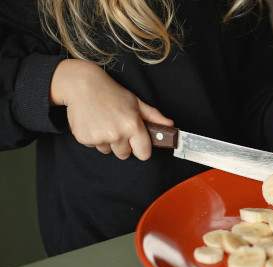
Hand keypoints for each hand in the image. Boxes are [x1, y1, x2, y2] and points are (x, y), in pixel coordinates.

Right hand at [50, 59, 172, 159]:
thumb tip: (170, 125)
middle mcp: (117, 134)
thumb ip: (154, 116)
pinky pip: (93, 146)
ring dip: (107, 141)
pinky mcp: (84, 138)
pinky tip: (93, 122)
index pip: (144, 154)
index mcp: (132, 126)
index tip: (137, 143)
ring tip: (104, 122)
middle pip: (125, 155)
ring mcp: (99, 138)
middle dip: (123, 145)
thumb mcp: (136, 102)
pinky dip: (93, 138)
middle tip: (117, 127)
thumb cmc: (111, 93)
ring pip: (108, 151)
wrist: (81, 85)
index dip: (141, 148)